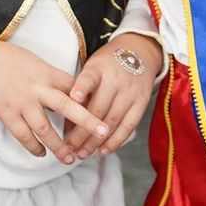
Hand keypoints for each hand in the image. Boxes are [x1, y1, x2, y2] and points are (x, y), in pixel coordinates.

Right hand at [0, 32, 109, 164]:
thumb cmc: (2, 57)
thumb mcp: (31, 60)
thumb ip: (47, 76)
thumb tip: (62, 89)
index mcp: (46, 73)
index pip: (74, 86)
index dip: (89, 99)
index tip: (104, 108)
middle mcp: (37, 89)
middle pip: (68, 107)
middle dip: (87, 121)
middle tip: (104, 132)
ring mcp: (22, 103)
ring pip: (45, 129)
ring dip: (59, 145)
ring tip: (70, 158)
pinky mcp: (6, 113)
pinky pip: (23, 135)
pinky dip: (33, 146)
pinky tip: (41, 153)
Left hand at [69, 34, 161, 158]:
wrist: (139, 52)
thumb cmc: (107, 64)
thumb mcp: (91, 67)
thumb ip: (80, 89)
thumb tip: (64, 119)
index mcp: (99, 68)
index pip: (89, 79)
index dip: (81, 89)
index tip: (73, 99)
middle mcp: (116, 80)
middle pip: (98, 109)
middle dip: (82, 131)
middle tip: (68, 147)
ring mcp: (130, 92)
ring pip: (112, 121)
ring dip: (96, 141)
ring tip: (82, 153)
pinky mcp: (141, 103)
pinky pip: (128, 126)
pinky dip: (115, 141)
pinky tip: (103, 150)